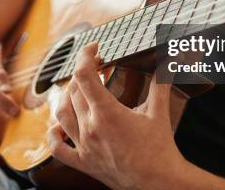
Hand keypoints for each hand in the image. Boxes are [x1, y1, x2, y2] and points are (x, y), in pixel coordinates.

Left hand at [48, 43, 185, 189]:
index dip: (85, 56)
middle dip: (84, 73)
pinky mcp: (83, 163)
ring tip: (81, 88)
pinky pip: (58, 148)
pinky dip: (54, 134)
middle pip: (74, 90)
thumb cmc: (160, 148)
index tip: (94, 48)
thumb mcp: (159, 111)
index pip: (84, 75)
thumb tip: (171, 59)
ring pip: (62, 113)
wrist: (159, 182)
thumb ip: (161, 81)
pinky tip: (58, 124)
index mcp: (107, 113)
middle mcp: (90, 128)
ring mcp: (84, 147)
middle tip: (98, 66)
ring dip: (68, 95)